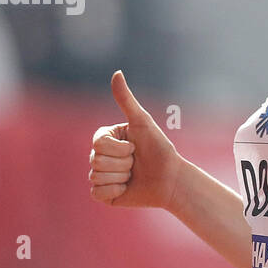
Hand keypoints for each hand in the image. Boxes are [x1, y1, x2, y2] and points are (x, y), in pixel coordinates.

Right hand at [88, 70, 182, 209]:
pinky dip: (115, 191)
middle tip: (136, 163)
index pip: (98, 144)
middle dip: (123, 163)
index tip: (135, 147)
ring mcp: (100, 175)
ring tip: (134, 174)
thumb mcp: (143, 122)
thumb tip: (117, 73)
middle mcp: (99, 155)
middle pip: (96, 160)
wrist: (171, 179)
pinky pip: (97, 193)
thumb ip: (126, 100)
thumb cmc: (159, 149)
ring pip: (97, 176)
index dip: (120, 148)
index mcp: (105, 138)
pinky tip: (127, 188)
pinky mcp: (103, 194)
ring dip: (121, 177)